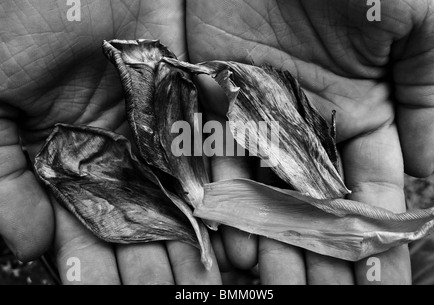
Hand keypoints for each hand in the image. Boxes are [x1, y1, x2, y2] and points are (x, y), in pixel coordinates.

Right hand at [0, 0, 220, 284]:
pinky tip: (239, 232)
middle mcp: (119, 151)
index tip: (109, 298)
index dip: (96, 269)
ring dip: (196, 242)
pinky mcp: (194, 102)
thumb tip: (28, 247)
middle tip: (175, 298)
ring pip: (182, 199)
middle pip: (141, 223)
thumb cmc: (20, 18)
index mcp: (70, 156)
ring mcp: (159, 130)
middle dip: (155, 267)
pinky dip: (227, 192)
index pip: (85, 229)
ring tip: (210, 283)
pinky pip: (215, 153)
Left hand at [187, 0, 433, 283]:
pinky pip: (218, 157)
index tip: (377, 283)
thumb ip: (433, 91)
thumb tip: (425, 162)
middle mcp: (311, 121)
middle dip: (318, 251)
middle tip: (317, 298)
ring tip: (273, 287)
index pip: (373, 190)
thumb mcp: (425, 20)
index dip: (375, 237)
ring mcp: (261, 113)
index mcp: (364, 110)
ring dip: (270, 239)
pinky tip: (231, 242)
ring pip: (265, 190)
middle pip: (314, 202)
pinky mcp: (217, 97)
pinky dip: (224, 200)